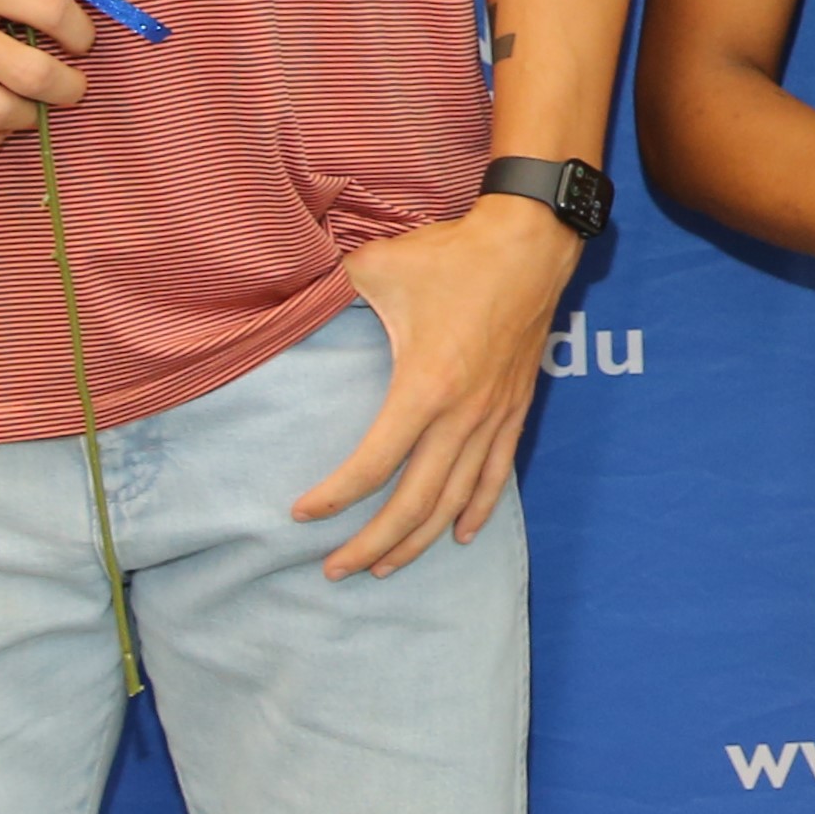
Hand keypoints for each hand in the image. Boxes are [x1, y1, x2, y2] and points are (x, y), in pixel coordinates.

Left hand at [301, 195, 582, 577]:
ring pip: (454, 501)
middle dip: (371, 544)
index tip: (301, 514)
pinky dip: (475, 512)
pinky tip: (457, 537)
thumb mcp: (377, 266)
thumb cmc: (452, 255)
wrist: (530, 243)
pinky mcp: (514, 410)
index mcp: (424, 387)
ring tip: (383, 567)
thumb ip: (328, 288)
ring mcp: (493, 417)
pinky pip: (495, 476)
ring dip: (417, 541)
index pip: (372, 466)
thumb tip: (284, 296)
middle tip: (335, 570)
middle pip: (414, 504)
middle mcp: (462, 415)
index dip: (334, 499)